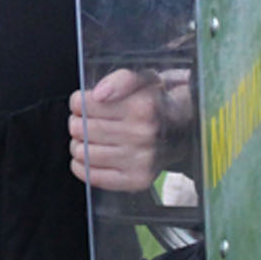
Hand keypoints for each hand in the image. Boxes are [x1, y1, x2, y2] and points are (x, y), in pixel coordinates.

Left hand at [68, 68, 188, 191]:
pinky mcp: (136, 180)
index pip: (84, 104)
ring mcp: (141, 160)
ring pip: (84, 153)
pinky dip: (81, 166)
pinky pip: (92, 176)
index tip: (82, 103)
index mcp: (143, 107)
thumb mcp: (144, 80)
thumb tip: (99, 94)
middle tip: (85, 122)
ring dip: (78, 145)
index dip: (77, 103)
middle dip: (77, 123)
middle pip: (80, 129)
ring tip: (88, 139)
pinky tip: (88, 157)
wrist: (183, 130)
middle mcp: (144, 135)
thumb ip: (121, 79)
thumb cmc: (156, 104)